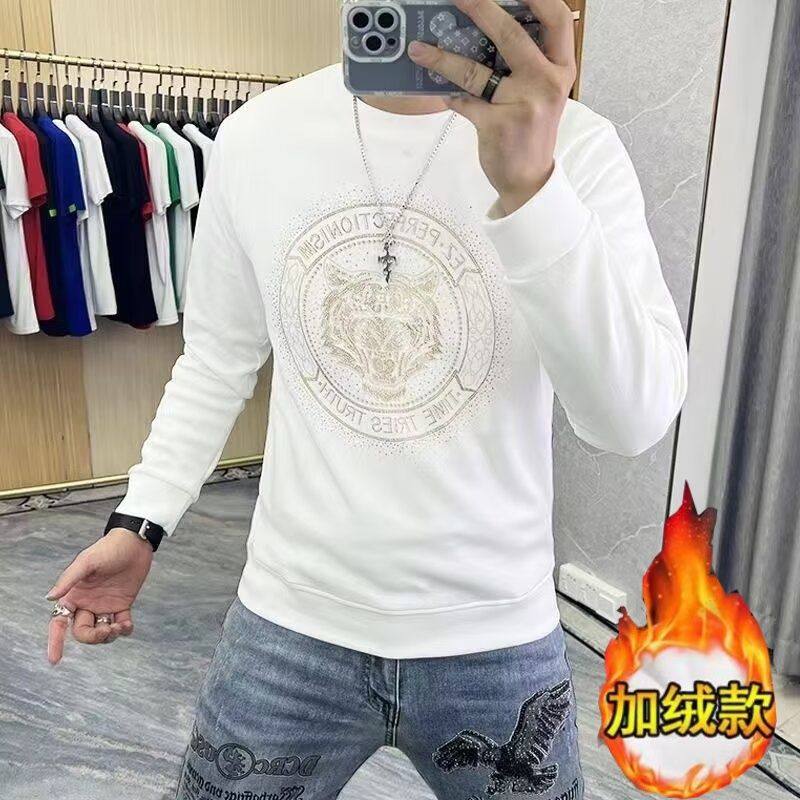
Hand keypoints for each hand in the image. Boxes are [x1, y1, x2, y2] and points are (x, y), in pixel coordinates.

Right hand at [46, 529, 153, 664]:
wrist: (134, 542)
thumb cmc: (108, 548)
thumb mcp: (87, 561)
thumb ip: (69, 579)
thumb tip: (50, 597)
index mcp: (74, 595)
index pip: (60, 622)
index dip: (55, 641)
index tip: (55, 659)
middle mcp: (87, 603)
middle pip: (83, 632)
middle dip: (93, 637)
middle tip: (107, 630)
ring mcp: (105, 605)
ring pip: (101, 632)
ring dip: (109, 635)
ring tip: (120, 626)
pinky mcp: (122, 604)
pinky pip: (121, 624)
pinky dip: (124, 630)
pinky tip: (128, 625)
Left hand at [408, 0, 575, 214]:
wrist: (529, 180)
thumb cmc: (531, 130)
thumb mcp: (541, 91)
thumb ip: (526, 61)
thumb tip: (486, 27)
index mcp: (561, 68)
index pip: (557, 18)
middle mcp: (547, 82)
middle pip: (511, 34)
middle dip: (480, 8)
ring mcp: (523, 104)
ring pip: (476, 71)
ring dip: (442, 58)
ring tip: (419, 49)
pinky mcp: (497, 125)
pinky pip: (464, 101)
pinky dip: (448, 95)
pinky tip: (439, 90)